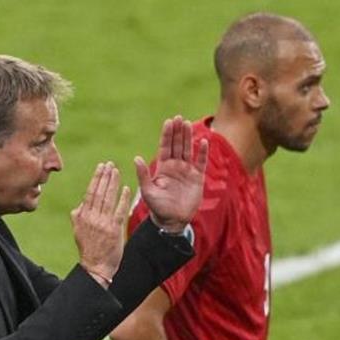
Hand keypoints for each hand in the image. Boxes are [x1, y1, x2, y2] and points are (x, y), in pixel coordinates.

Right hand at [72, 161, 131, 279]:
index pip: (90, 192)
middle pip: (99, 192)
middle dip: (105, 176)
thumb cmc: (88, 248)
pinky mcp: (114, 230)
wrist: (96, 266)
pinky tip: (126, 189)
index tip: (101, 167)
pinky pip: (119, 211)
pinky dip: (123, 199)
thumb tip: (81, 203)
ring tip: (117, 171)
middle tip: (110, 164)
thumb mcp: (78, 230)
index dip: (96, 178)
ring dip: (113, 183)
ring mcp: (103, 224)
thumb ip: (79, 215)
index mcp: (82, 216)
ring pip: (108, 199)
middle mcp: (91, 218)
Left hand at [135, 115, 209, 232]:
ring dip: (188, 138)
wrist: (172, 221)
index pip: (165, 146)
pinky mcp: (197, 178)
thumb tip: (136, 158)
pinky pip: (201, 163)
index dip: (167, 135)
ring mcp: (186, 171)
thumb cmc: (157, 207)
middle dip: (178, 132)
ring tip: (188, 124)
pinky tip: (204, 142)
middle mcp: (175, 166)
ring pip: (188, 150)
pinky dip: (202, 153)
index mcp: (162, 167)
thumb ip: (143, 175)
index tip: (168, 122)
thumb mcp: (147, 191)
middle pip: (177, 145)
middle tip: (179, 118)